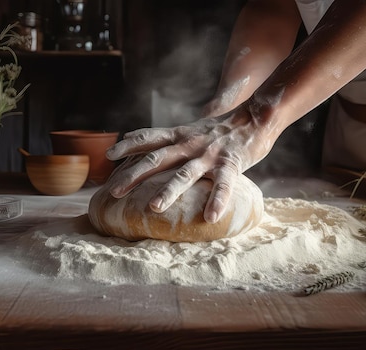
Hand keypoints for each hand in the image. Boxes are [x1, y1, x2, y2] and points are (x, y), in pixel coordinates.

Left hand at [105, 104, 273, 222]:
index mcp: (180, 135)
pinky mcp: (231, 164)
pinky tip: (211, 217)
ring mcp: (210, 154)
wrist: (256, 117)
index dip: (128, 145)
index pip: (149, 138)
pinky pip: (224, 184)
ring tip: (154, 208)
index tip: (109, 156)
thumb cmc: (222, 129)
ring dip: (169, 191)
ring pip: (185, 174)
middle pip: (157, 159)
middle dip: (134, 175)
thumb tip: (139, 138)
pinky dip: (218, 200)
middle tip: (114, 191)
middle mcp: (190, 144)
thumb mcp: (192, 129)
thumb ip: (169, 137)